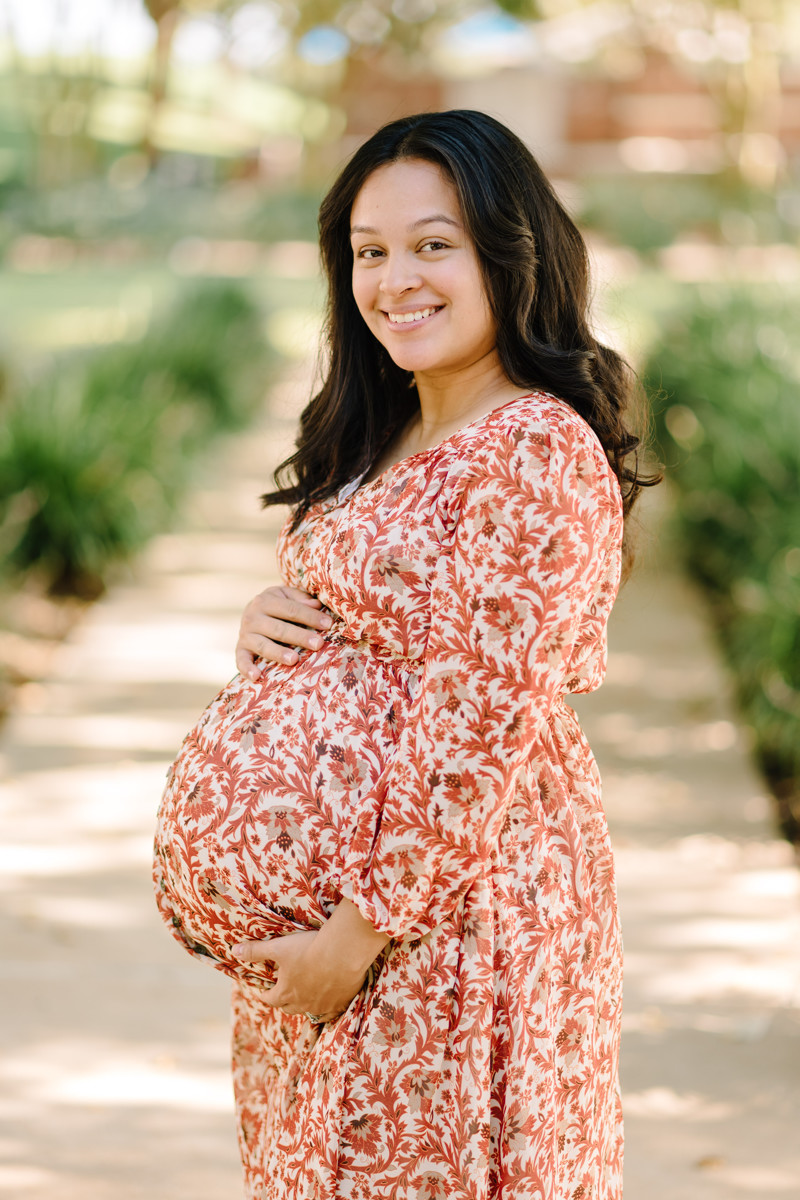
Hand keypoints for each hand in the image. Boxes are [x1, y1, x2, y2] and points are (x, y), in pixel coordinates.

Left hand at [232, 930, 367, 1022]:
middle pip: (289, 1008)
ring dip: (305, 1004)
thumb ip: (256, 951)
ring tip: (306, 995)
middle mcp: (303, 1004)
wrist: (343, 952)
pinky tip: (329, 1001)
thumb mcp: (278, 947)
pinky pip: (331, 1012)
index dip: (265, 995)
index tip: (263, 992)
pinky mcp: (341, 1002)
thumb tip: (234, 950)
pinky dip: (327, 1008)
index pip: (270, 999)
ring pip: (310, 1010)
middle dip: (283, 1001)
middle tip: (283, 993)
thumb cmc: (308, 949)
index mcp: (285, 992)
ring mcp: (323, 1006)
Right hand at [235, 585, 332, 680]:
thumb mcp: (286, 595)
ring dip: (278, 653)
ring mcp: (245, 634)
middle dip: (299, 636)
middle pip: (279, 629)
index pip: (291, 609)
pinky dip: (247, 669)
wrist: (250, 612)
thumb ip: (300, 598)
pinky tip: (257, 676)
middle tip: (318, 644)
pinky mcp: (240, 649)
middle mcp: (252, 617)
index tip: (328, 624)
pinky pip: (241, 660)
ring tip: (294, 660)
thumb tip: (316, 605)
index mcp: (265, 601)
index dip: (310, 616)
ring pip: (263, 645)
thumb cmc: (277, 605)